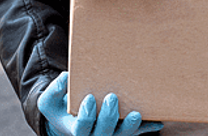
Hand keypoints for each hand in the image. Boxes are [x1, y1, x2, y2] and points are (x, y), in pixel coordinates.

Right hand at [38, 72, 162, 135]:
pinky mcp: (123, 130)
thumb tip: (66, 78)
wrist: (73, 117)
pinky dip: (147, 127)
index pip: (81, 129)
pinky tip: (157, 121)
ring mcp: (110, 135)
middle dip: (108, 117)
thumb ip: (53, 91)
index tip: (89, 98)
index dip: (86, 116)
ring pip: (121, 135)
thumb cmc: (62, 107)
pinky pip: (136, 132)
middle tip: (112, 98)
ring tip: (137, 114)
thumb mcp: (49, 100)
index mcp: (76, 130)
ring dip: (130, 127)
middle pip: (103, 133)